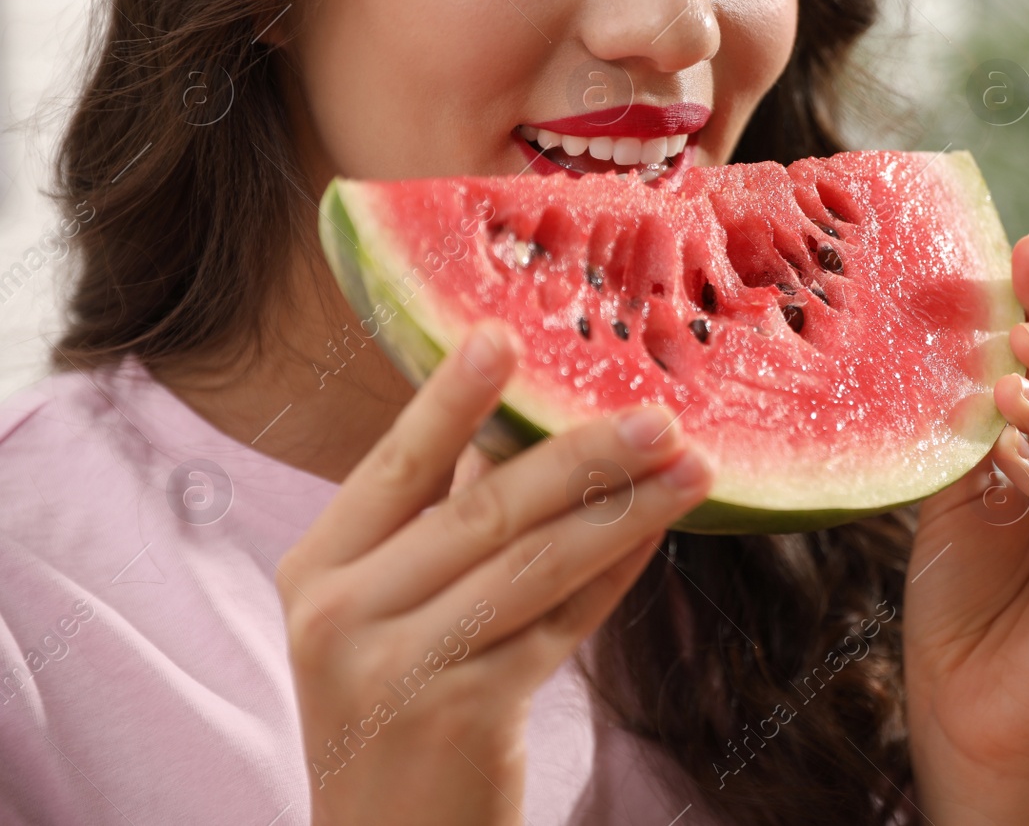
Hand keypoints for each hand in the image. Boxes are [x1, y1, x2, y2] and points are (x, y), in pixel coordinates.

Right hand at [275, 321, 713, 824]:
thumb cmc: (390, 707)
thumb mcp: (382, 610)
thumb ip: (441, 522)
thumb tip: (528, 427)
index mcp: (318, 570)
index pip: (396, 466)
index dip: (451, 398)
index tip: (502, 334)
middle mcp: (344, 615)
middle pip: (483, 509)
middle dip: (581, 452)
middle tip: (657, 411)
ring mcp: (400, 669)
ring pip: (534, 564)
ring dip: (622, 507)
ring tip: (690, 464)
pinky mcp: (464, 714)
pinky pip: (561, 625)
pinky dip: (615, 574)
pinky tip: (658, 534)